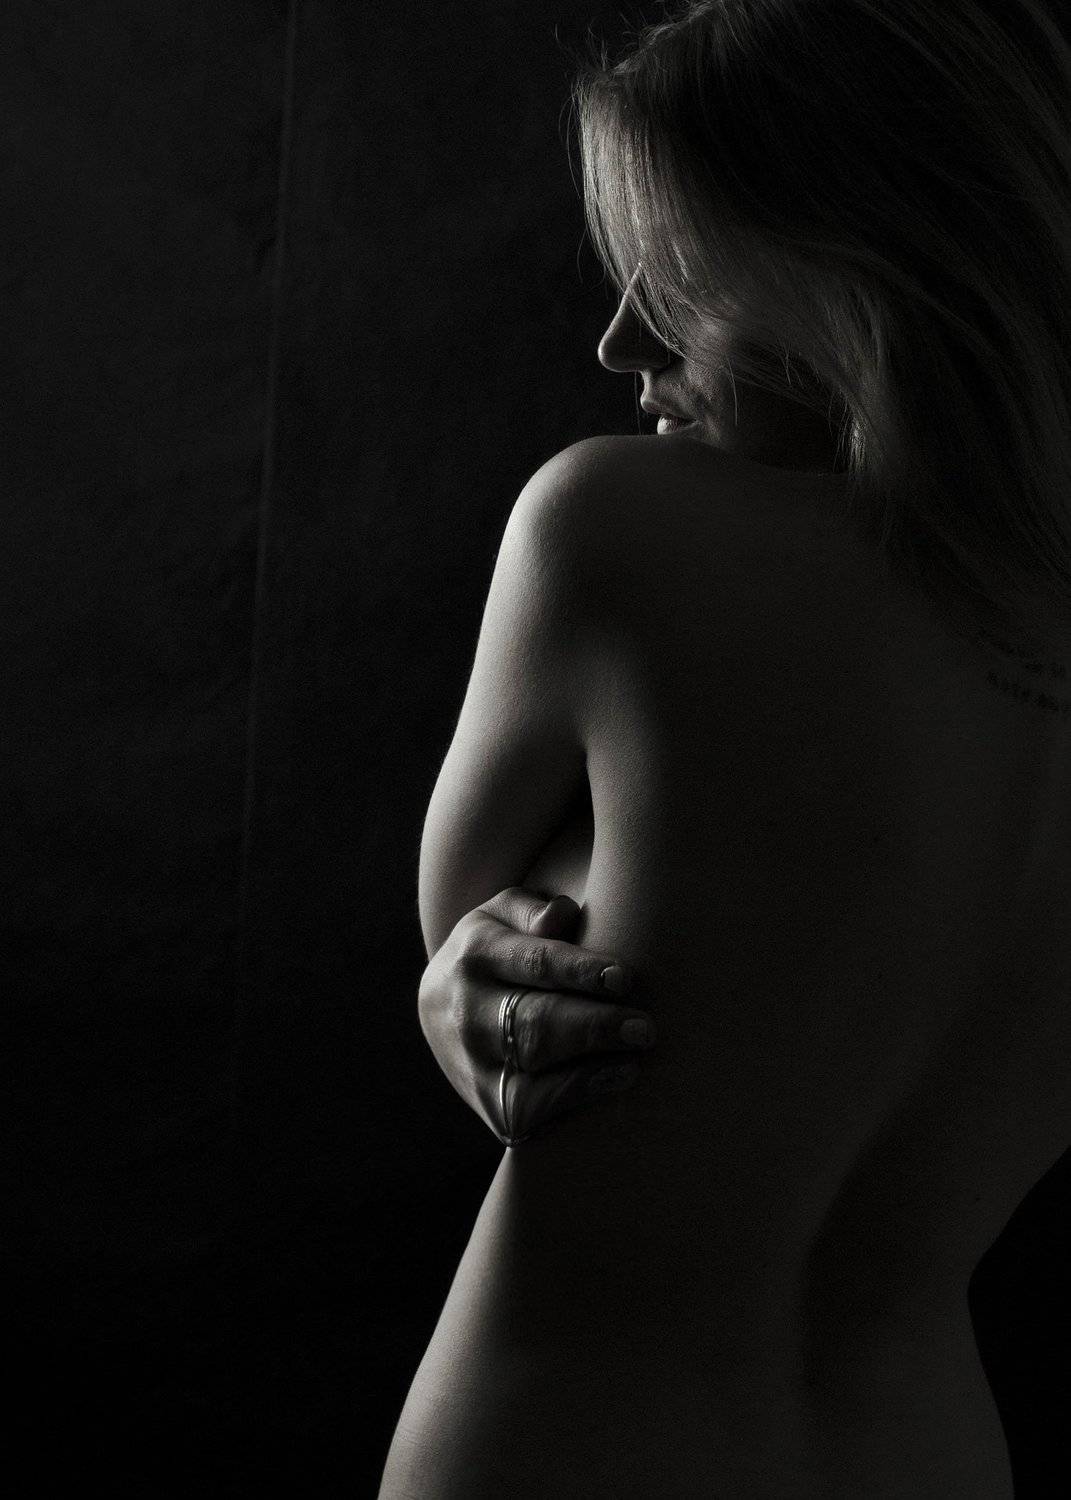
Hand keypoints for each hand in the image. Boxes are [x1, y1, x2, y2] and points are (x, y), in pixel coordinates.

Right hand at [417, 886, 657, 1146]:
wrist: (443, 1007)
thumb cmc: (500, 949)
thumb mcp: (506, 915)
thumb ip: (534, 909)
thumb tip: (560, 916)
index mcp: (475, 954)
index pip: (533, 963)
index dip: (579, 972)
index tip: (625, 978)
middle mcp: (464, 1012)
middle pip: (532, 1026)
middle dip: (592, 1028)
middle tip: (644, 1028)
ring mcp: (471, 1066)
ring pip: (529, 1078)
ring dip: (586, 1073)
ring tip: (634, 1061)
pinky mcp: (489, 1108)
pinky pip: (532, 1112)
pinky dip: (574, 1100)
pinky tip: (612, 1081)